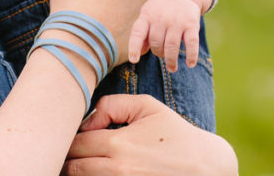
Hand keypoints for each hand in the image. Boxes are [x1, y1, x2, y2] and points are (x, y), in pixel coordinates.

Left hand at [63, 95, 237, 175]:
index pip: (74, 144)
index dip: (68, 138)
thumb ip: (111, 105)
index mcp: (118, 144)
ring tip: (82, 161)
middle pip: (71, 168)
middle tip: (70, 151)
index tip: (75, 136)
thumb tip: (87, 120)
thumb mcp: (147, 107)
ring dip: (76, 172)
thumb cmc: (174, 134)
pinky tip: (96, 170)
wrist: (205, 167)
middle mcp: (117, 170)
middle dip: (67, 158)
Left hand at [128, 0, 211, 70]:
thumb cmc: (160, 9)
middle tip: (162, 55)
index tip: (134, 60)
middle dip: (158, 53)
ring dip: (171, 60)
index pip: (138, 33)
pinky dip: (191, 55)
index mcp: (147, 15)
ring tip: (172, 68)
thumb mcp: (148, 15)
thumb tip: (138, 54)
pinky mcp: (192, 24)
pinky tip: (190, 64)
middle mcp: (161, 18)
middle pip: (156, 42)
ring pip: (171, 46)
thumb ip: (142, 34)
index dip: (134, 47)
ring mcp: (177, 21)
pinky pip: (191, 42)